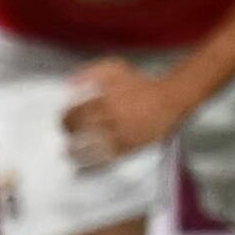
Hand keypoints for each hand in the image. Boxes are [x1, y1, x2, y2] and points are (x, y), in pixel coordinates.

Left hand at [61, 58, 190, 164]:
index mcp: (103, 100)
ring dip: (76, 154)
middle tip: (67, 139)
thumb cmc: (141, 83)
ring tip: (71, 154)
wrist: (170, 98)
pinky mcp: (129, 148)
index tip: (64, 123)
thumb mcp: (115, 68)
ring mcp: (120, 135)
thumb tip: (69, 85)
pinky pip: (106, 160)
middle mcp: (110, 119)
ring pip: (90, 150)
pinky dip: (93, 165)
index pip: (74, 115)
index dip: (64, 120)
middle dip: (69, 138)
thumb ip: (90, 72)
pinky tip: (86, 166)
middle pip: (79, 133)